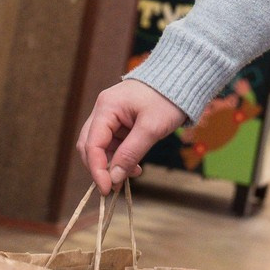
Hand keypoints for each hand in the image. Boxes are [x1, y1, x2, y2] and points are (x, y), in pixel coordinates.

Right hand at [79, 78, 187, 193]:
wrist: (180, 80)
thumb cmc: (167, 99)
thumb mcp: (151, 129)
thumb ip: (130, 153)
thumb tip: (113, 178)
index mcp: (106, 107)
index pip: (92, 144)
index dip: (97, 169)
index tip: (107, 189)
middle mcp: (103, 110)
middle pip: (89, 146)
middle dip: (100, 168)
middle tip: (116, 187)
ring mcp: (110, 116)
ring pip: (100, 147)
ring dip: (111, 164)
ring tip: (133, 174)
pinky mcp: (118, 121)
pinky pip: (112, 143)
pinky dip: (119, 157)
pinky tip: (134, 165)